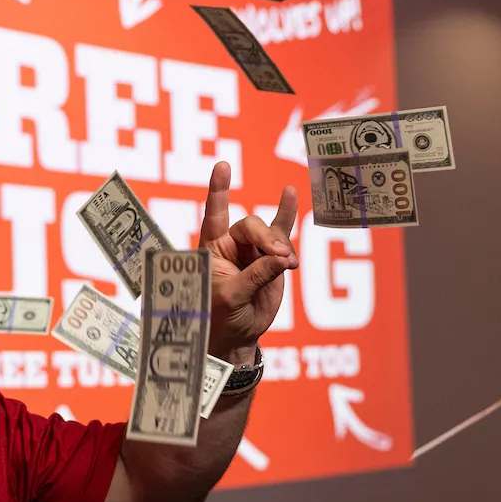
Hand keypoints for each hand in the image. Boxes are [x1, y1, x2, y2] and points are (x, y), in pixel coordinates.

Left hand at [199, 161, 298, 359]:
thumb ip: (254, 276)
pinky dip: (287, 214)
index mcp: (211, 249)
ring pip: (271, 234)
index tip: (222, 166)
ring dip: (281, 248)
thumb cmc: (221, 317)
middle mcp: (230, 244)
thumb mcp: (231, 297)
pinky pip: (282, 231)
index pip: (213, 215)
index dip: (218, 191)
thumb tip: (280, 259)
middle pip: (250, 226)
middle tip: (280, 258)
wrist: (237, 335)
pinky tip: (290, 193)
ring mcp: (253, 249)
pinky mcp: (272, 258)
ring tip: (288, 266)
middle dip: (266, 239)